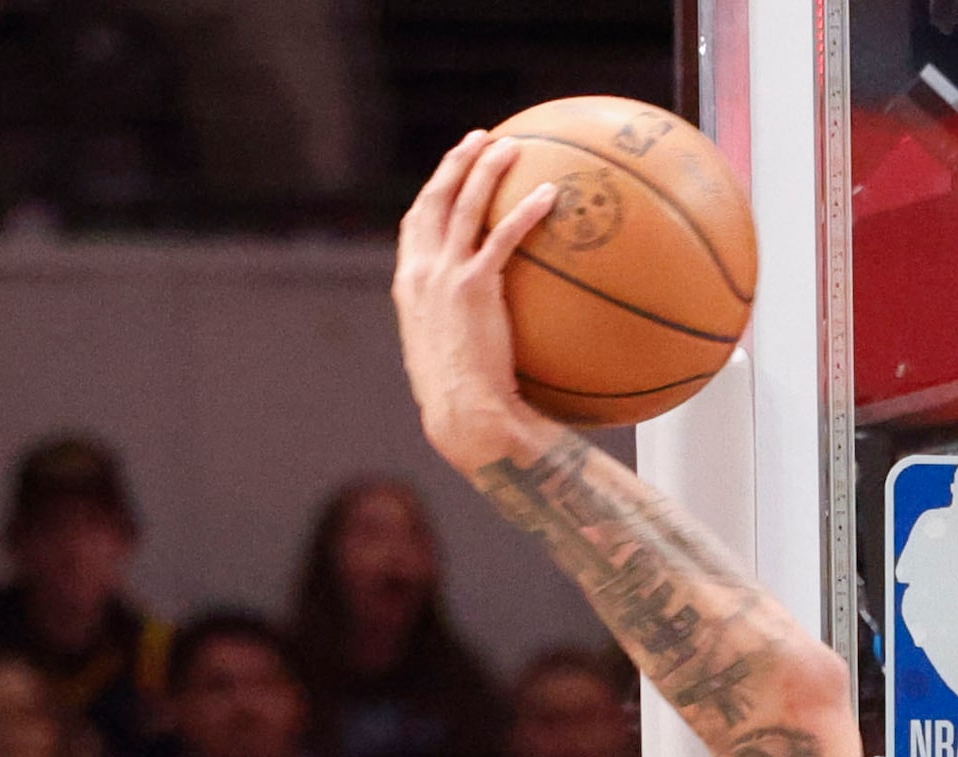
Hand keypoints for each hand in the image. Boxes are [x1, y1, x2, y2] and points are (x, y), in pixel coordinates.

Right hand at [390, 129, 560, 471]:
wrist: (462, 415)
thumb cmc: (463, 401)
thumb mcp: (450, 356)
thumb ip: (461, 328)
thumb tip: (487, 329)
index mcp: (409, 286)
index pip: (415, 225)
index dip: (433, 194)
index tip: (451, 172)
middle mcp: (420, 272)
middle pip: (434, 200)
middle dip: (455, 163)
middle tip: (479, 139)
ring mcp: (443, 276)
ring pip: (464, 206)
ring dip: (485, 170)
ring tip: (509, 146)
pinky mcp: (473, 287)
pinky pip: (502, 238)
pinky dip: (523, 212)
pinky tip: (548, 196)